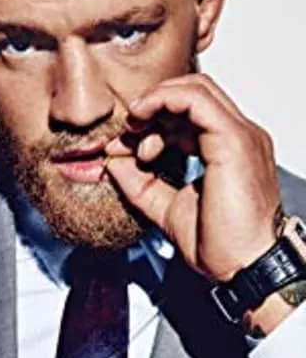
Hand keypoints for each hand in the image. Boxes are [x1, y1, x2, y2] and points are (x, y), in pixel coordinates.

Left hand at [106, 74, 279, 281]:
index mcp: (229, 149)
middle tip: (129, 134)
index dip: (154, 119)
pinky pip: (196, 99)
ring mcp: (241, 135)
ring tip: (135, 129)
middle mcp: (240, 136)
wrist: (243, 269)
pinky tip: (142, 118)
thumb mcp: (166, 206)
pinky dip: (163, 100)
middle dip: (155, 106)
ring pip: (195, 88)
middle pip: (193, 92)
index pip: (192, 111)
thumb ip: (140, 182)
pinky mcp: (234, 140)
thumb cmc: (220, 244)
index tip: (126, 143)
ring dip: (156, 102)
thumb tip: (113, 161)